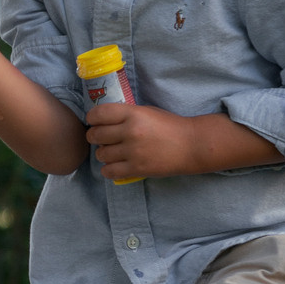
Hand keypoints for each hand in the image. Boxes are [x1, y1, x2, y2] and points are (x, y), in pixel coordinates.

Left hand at [84, 103, 279, 179]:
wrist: (192, 145)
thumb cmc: (169, 125)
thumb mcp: (146, 111)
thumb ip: (125, 114)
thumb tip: (101, 119)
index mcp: (133, 113)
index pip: (98, 114)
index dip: (92, 118)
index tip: (95, 122)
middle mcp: (130, 132)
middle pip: (95, 135)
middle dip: (95, 137)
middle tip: (102, 139)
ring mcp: (133, 152)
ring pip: (101, 154)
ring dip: (103, 154)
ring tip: (112, 152)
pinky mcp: (137, 169)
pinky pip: (109, 172)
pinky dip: (108, 170)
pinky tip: (115, 165)